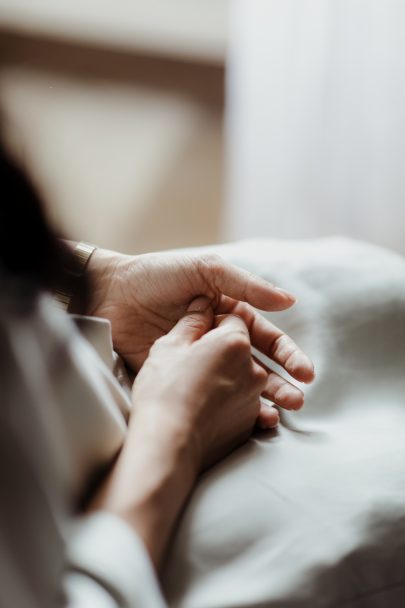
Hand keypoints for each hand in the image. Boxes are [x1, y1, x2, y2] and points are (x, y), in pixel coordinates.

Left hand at [87, 249, 314, 408]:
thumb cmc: (158, 276)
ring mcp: (201, 361)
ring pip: (238, 384)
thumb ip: (245, 286)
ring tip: (279, 415)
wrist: (112, 294)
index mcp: (230, 314)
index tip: (305, 373)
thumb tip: (289, 301)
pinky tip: (245, 419)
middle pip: (258, 365)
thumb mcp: (205, 271)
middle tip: (297, 402)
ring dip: (261, 400)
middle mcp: (220, 339)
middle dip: (281, 383)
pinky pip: (209, 395)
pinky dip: (229, 408)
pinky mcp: (181, 377)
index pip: (266, 337)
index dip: (287, 354)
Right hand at [90, 299, 284, 566]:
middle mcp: (252, 369)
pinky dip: (232, 405)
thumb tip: (203, 307)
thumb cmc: (164, 390)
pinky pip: (244, 406)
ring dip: (232, 380)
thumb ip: (191, 322)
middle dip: (225, 353)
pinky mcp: (249, 425)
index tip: (198, 334)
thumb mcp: (169, 346)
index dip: (213, 324)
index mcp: (235, 342)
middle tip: (199, 362)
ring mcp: (253, 399)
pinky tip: (210, 410)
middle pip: (242, 350)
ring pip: (246, 378)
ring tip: (205, 390)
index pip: (232, 320)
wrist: (167, 443)